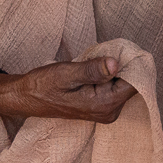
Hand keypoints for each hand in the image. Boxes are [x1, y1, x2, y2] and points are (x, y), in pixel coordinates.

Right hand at [0, 56, 135, 123]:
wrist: (27, 98)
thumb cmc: (43, 85)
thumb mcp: (67, 73)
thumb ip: (92, 70)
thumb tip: (116, 64)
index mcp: (103, 105)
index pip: (135, 84)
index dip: (133, 64)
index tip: (124, 50)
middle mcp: (109, 112)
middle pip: (132, 84)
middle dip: (124, 65)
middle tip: (106, 52)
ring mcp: (106, 111)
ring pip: (123, 84)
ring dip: (115, 68)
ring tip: (95, 61)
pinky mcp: (101, 106)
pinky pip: (114, 87)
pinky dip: (108, 74)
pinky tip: (93, 68)